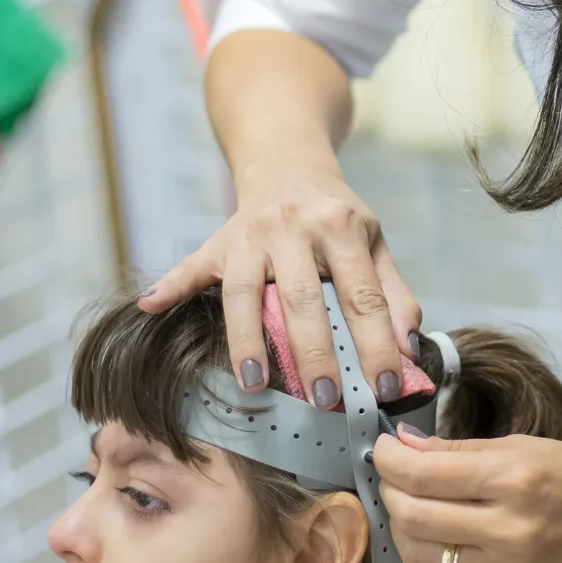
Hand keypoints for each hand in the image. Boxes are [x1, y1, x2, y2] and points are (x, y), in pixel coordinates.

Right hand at [139, 160, 420, 407]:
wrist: (287, 163)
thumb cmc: (337, 216)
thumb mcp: (374, 242)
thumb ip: (395, 296)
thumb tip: (410, 351)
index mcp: (340, 226)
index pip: (362, 294)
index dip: (377, 343)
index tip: (386, 386)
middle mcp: (292, 226)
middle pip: (302, 297)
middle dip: (314, 352)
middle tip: (325, 399)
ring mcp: (249, 233)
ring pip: (244, 291)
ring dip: (247, 339)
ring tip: (255, 383)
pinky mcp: (217, 242)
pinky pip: (189, 266)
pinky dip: (169, 287)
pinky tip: (150, 308)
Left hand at [375, 426, 561, 562]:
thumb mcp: (525, 446)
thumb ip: (459, 451)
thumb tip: (403, 446)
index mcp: (514, 480)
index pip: (422, 475)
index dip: (388, 461)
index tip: (381, 449)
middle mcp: (508, 531)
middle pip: (412, 519)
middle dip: (390, 493)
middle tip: (393, 477)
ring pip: (421, 558)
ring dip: (404, 529)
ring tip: (413, 507)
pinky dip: (435, 557)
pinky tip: (446, 537)